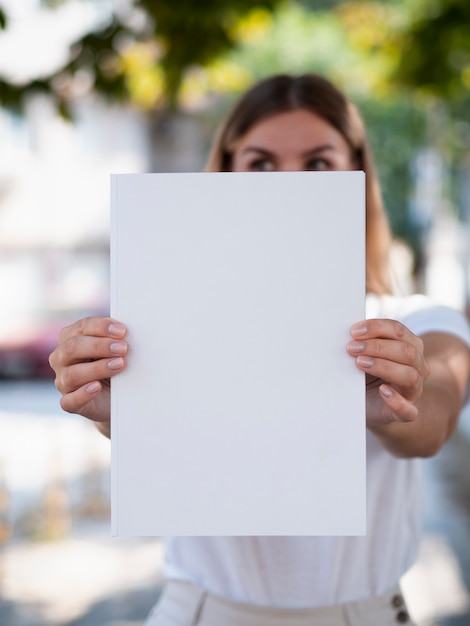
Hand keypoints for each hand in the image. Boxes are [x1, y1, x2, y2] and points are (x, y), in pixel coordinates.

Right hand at [49, 317, 127, 434]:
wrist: (116, 397)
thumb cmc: (113, 367)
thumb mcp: (114, 350)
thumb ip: (115, 340)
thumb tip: (126, 334)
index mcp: (70, 338)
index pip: (82, 327)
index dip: (101, 327)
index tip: (122, 331)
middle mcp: (61, 358)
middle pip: (72, 347)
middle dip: (100, 346)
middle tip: (123, 348)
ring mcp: (63, 382)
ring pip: (72, 374)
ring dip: (97, 368)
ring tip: (119, 365)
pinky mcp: (70, 403)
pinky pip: (69, 401)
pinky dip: (83, 394)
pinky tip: (97, 387)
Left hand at [347, 319, 429, 426]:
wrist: (362, 404)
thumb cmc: (364, 374)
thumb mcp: (363, 354)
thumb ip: (361, 343)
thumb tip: (350, 334)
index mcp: (409, 346)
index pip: (399, 331)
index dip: (377, 328)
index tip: (354, 332)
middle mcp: (417, 367)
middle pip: (407, 351)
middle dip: (377, 347)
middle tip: (351, 348)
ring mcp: (414, 391)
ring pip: (410, 376)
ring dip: (383, 367)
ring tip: (360, 363)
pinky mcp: (405, 412)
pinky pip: (409, 410)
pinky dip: (397, 401)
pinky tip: (382, 391)